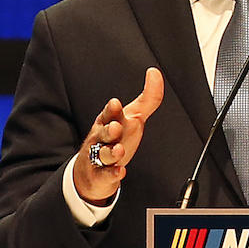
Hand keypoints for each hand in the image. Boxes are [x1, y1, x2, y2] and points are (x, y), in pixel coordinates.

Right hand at [71, 68, 164, 203]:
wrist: (93, 170)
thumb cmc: (115, 139)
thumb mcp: (133, 117)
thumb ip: (148, 97)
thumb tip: (155, 73)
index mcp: (109, 121)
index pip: (109, 114)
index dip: (112, 110)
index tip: (115, 103)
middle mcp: (102, 138)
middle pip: (104, 132)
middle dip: (109, 129)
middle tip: (116, 127)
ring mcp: (100, 156)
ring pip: (103, 153)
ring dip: (111, 151)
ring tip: (119, 150)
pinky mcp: (101, 174)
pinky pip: (106, 174)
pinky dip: (113, 173)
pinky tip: (120, 171)